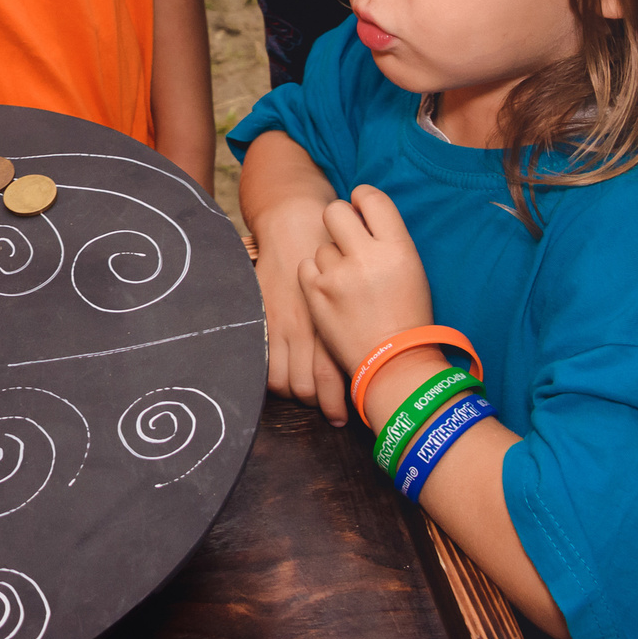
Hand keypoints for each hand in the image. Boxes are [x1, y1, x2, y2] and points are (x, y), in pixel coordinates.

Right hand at [248, 198, 349, 422]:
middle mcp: (308, 325)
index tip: (347, 414)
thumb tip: (375, 360)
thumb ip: (359, 319)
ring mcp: (282, 322)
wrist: (295, 224)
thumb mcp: (358, 284)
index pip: (337, 375)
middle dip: (318, 404)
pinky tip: (283, 379)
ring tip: (305, 393)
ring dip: (295, 394)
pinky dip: (274, 379)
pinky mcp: (263, 316)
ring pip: (285, 381)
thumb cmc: (336, 254)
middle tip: (328, 407)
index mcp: (336, 318)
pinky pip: (266, 364)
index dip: (339, 403)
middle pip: (310, 387)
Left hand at [296, 186, 435, 419]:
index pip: (371, 198)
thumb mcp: (412, 271)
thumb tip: (363, 215)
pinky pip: (307, 266)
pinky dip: (315, 276)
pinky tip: (332, 292)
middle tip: (345, 237)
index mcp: (398, 248)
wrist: (394, 364)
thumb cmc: (408, 317)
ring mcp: (337, 275)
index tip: (359, 207)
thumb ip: (388, 240)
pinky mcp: (316, 293)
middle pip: (335, 211)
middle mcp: (367, 256)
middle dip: (339, 220)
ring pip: (322, 245)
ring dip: (331, 258)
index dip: (361, 198)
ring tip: (347, 284)